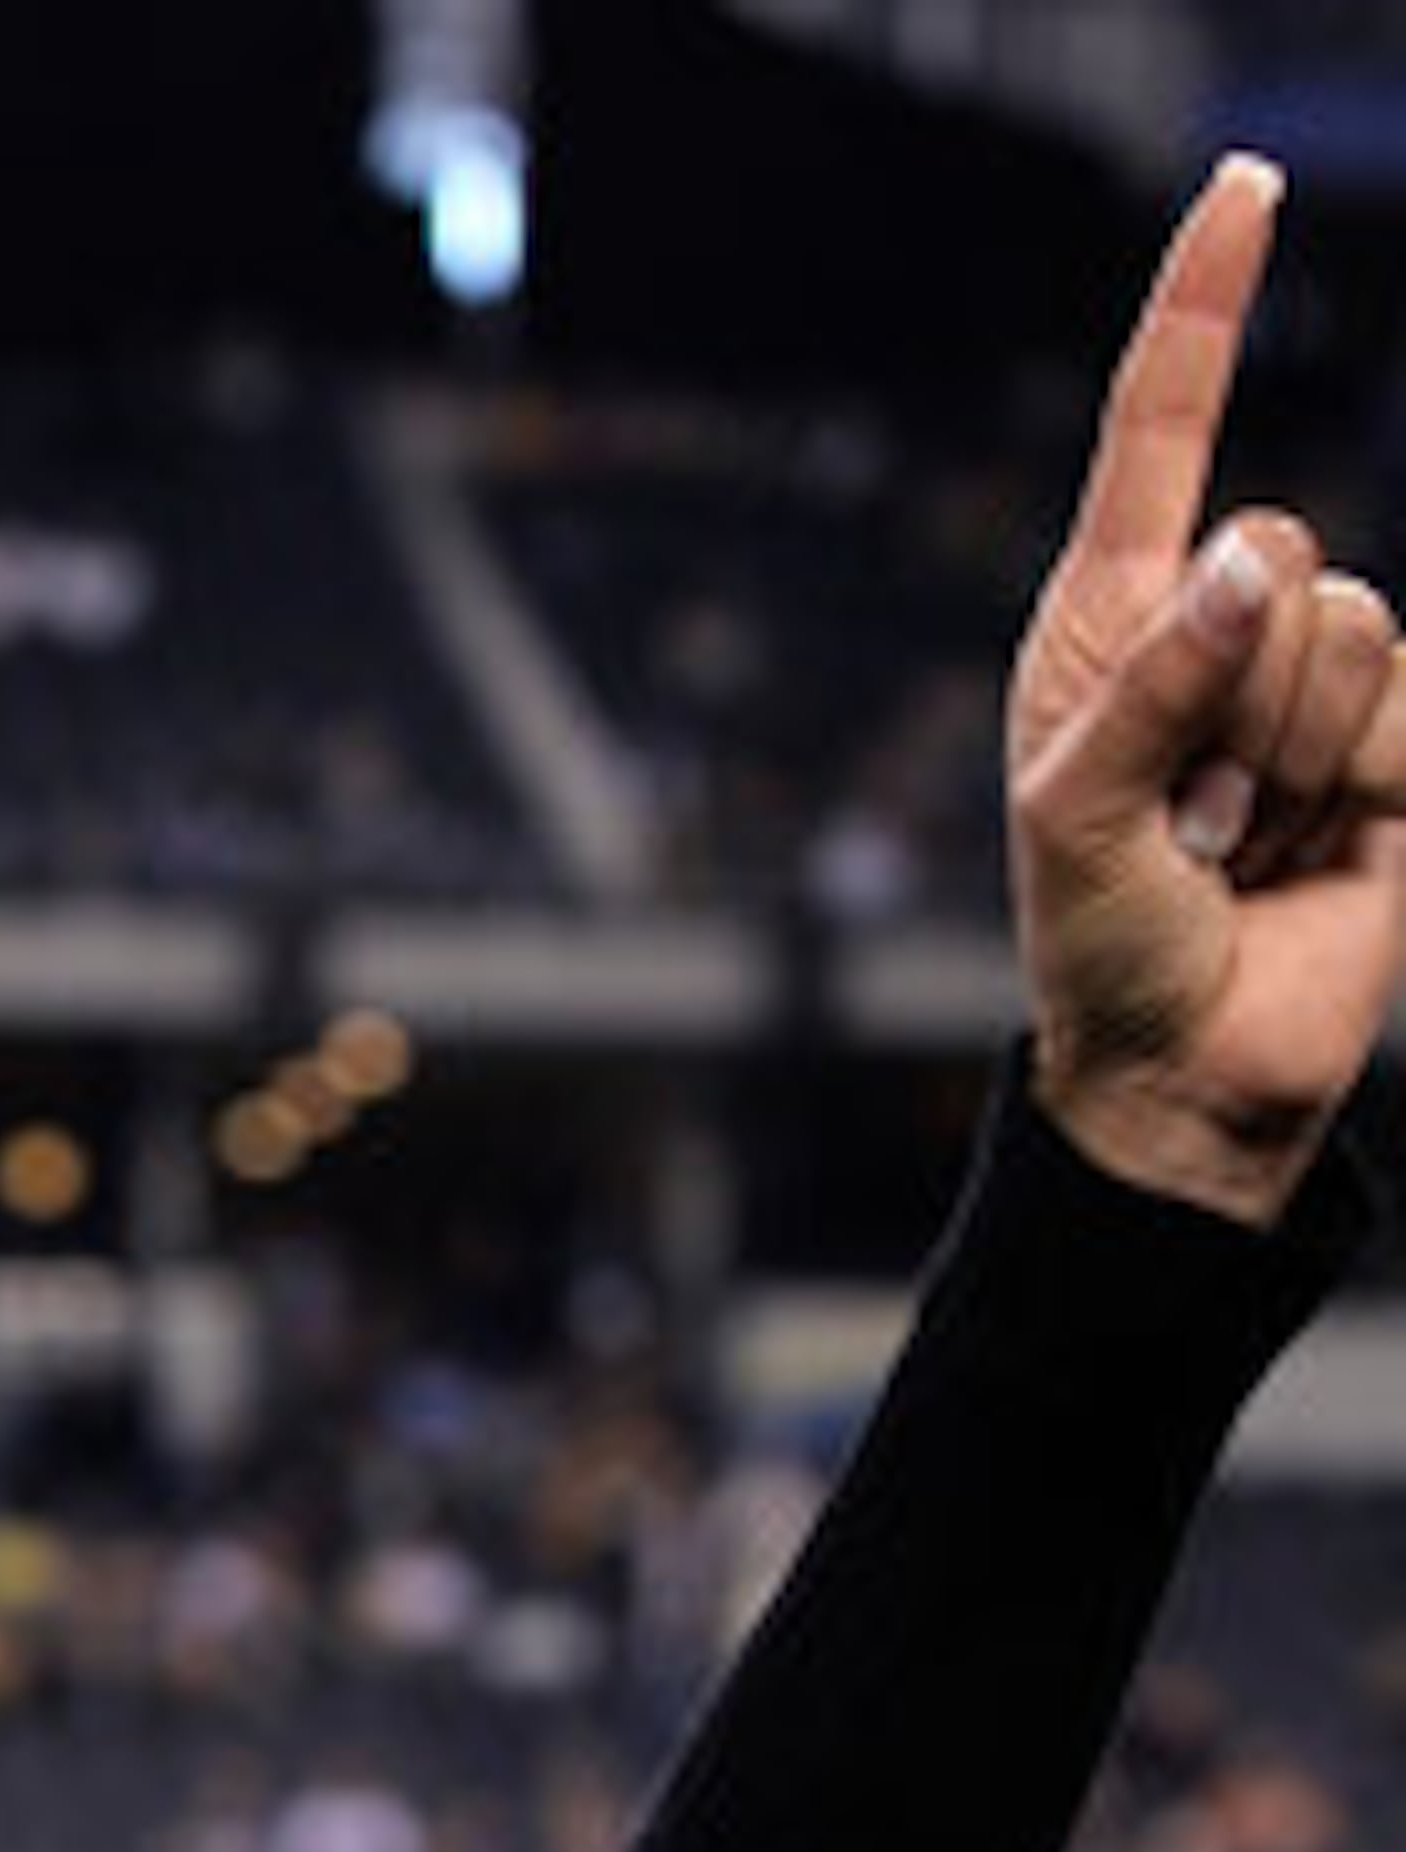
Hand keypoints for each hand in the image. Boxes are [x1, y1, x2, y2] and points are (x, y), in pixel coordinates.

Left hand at [1010, 155, 1405, 1221]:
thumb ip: (1152, 688)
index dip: (1205, 304)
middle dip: (1232, 688)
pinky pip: (1401, 705)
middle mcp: (1217, 624)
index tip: (1244, 184)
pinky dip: (1350, 791)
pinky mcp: (1395, 740)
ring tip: (1239, 840)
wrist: (1189, 1066)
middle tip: (1189, 811)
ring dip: (1287, 755)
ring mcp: (1312, 680)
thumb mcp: (1079, 820)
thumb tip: (1248, 563)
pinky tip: (1306, 855)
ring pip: (1349, 625)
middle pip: (1280, 542)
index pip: (1162, 428)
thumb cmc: (1102, 945)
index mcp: (1112, 617)